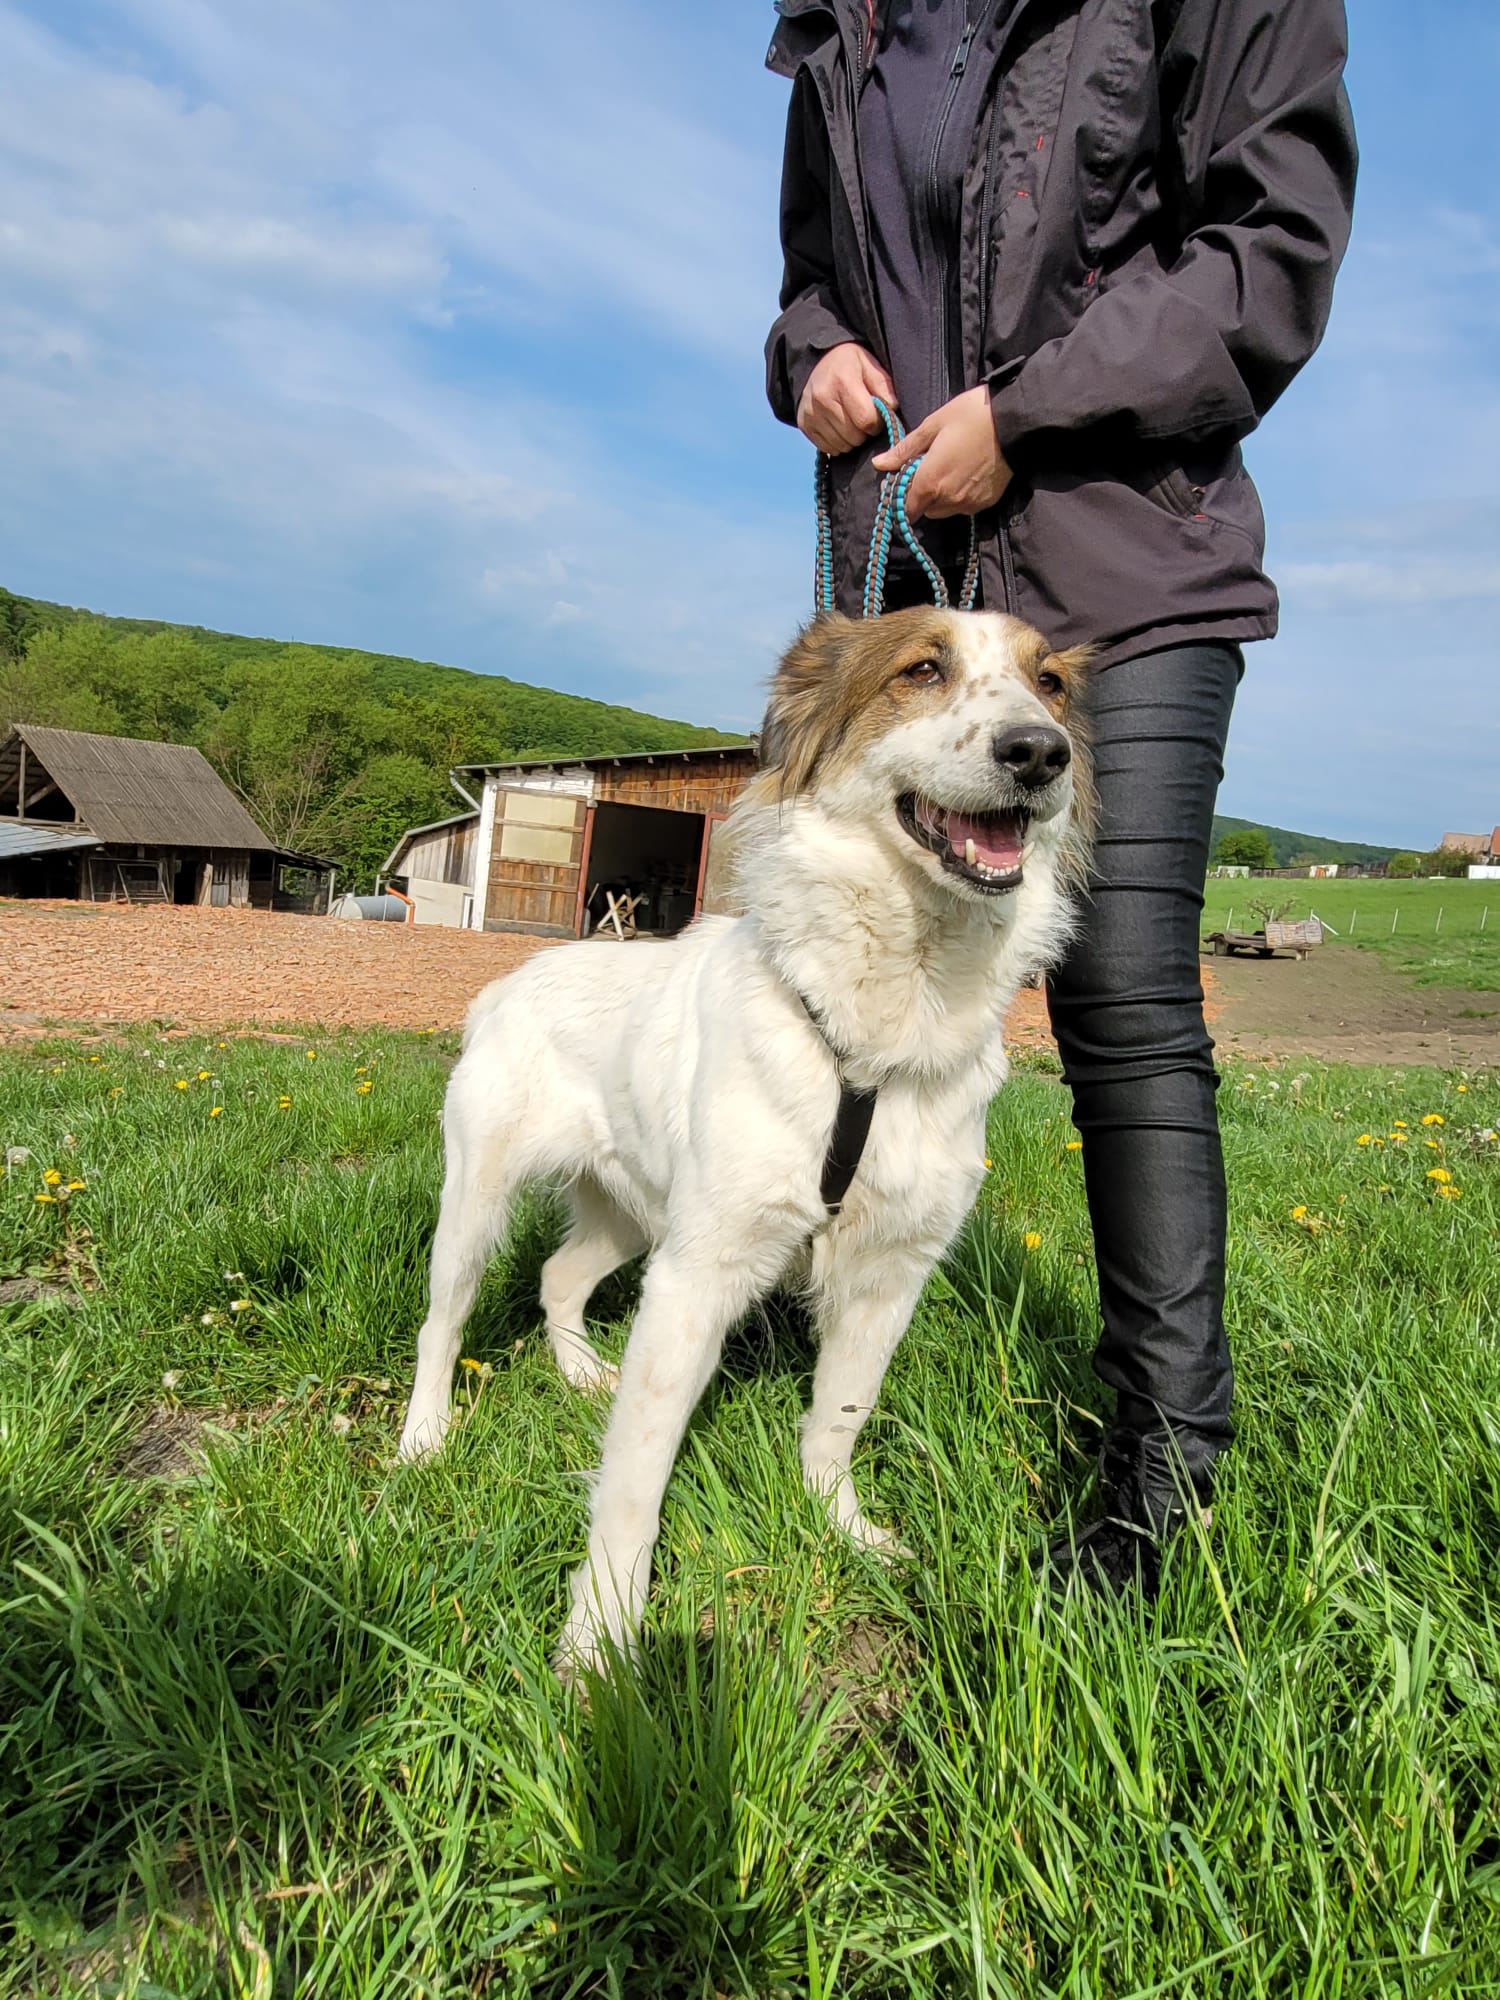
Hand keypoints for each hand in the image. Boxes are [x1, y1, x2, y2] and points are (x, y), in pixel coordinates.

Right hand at [796, 343, 898, 454]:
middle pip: (854, 436)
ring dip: (852, 440)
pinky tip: (840, 428)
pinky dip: (838, 443)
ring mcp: (810, 413)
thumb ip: (883, 386)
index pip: (866, 420)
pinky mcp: (804, 424)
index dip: (877, 424)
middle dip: (864, 433)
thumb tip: (892, 409)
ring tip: (852, 423)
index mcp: (842, 380)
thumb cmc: (851, 365)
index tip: (876, 417)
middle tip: (863, 419)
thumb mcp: (870, 365)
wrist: (820, 362)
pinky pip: (828, 448)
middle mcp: (822, 398)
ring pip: (841, 445)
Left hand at [871, 386, 1011, 518]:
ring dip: (941, 496)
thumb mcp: (933, 425)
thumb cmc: (972, 416)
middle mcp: (948, 499)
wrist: (1016, 421)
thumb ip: (905, 450)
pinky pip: (965, 506)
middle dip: (922, 494)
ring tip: (951, 467)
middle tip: (930, 466)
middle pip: (925, 510)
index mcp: (930, 482)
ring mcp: (969, 504)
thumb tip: (880, 464)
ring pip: (944, 510)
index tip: (904, 482)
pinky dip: (961, 496)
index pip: (906, 508)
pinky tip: (968, 472)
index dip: (901, 499)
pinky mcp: (986, 503)